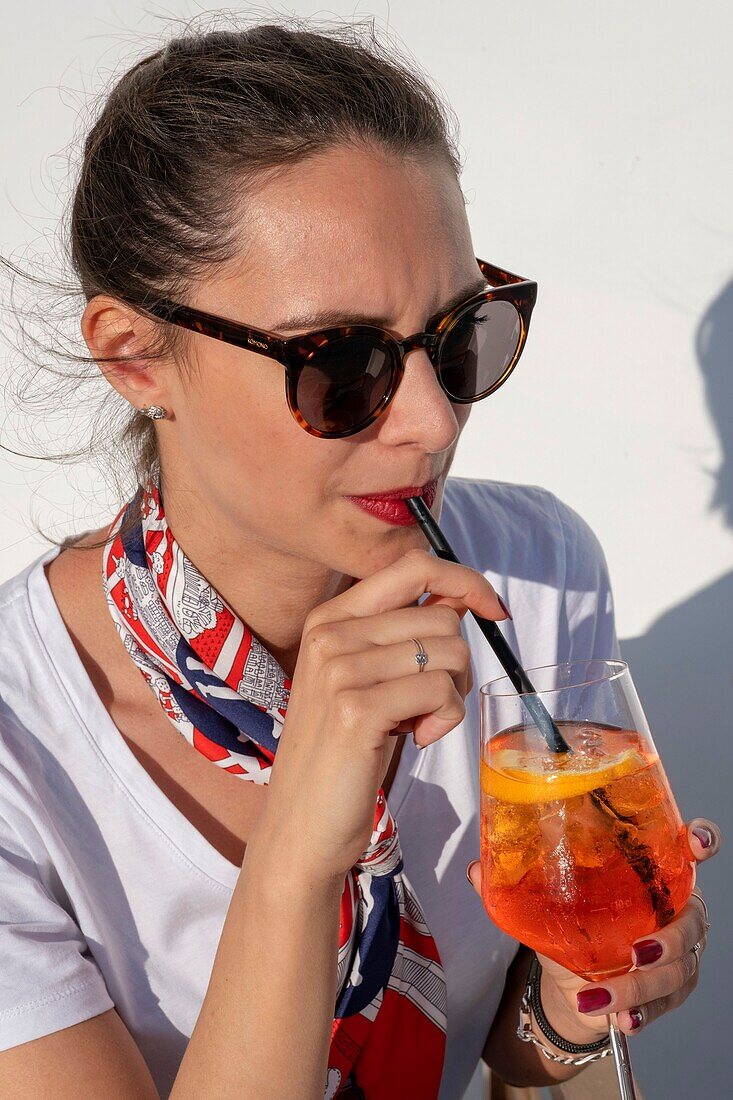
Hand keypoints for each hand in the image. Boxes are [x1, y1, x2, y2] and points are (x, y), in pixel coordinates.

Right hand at [261, 547, 507, 884]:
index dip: (464, 580)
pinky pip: (441, 692)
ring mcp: (339, 669)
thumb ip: (404, 634)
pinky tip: (417, 740)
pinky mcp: (357, 709)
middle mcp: (330, 633)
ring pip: (449, 653)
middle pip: (442, 616)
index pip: (412, 565)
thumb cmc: (343, 754)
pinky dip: (446, 720)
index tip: (493, 609)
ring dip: (452, 695)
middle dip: (458, 662)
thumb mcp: (366, 679)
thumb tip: (463, 596)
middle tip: (432, 703)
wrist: (301, 825)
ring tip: (420, 724)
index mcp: (330, 617)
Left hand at [466, 817, 720, 1041]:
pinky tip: (622, 1021)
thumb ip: (515, 883)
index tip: (696, 841)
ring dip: (644, 986)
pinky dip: (640, 1013)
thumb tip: (478, 869)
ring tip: (610, 998)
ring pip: (679, 969)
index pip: (687, 850)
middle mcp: (673, 909)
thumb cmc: (570, 925)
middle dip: (671, 938)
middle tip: (639, 950)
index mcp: (650, 872)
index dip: (702, 842)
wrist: (571, 982)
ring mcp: (677, 953)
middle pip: (692, 920)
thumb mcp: (545, 901)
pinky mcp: (668, 990)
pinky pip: (665, 1003)